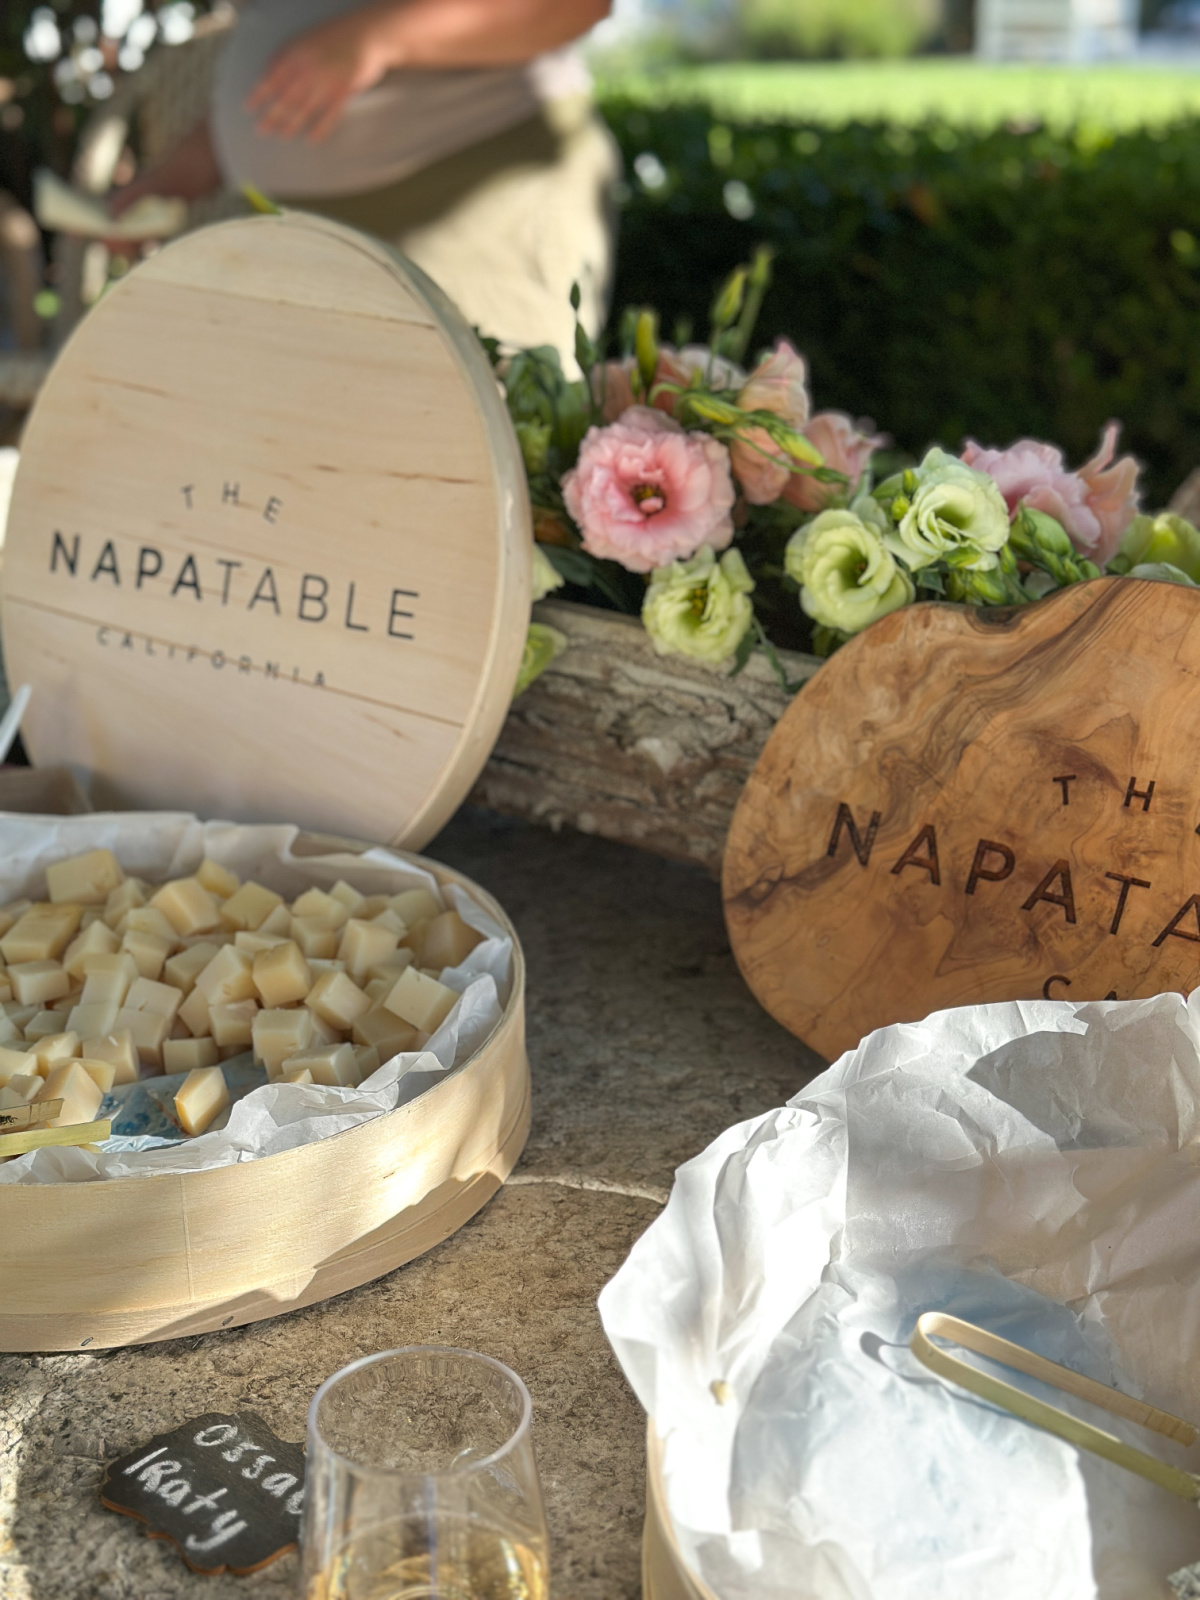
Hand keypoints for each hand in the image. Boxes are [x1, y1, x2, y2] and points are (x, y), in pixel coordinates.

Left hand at [246, 7, 395, 143]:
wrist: (367, 34)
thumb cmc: (335, 37)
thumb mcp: (306, 41)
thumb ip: (289, 56)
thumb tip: (270, 74)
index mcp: (296, 54)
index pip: (272, 77)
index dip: (259, 94)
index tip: (248, 108)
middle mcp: (308, 68)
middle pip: (285, 98)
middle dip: (272, 115)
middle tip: (261, 130)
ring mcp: (326, 81)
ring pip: (304, 108)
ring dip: (291, 124)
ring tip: (283, 136)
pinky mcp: (343, 92)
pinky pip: (329, 115)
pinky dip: (319, 129)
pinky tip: (311, 139)